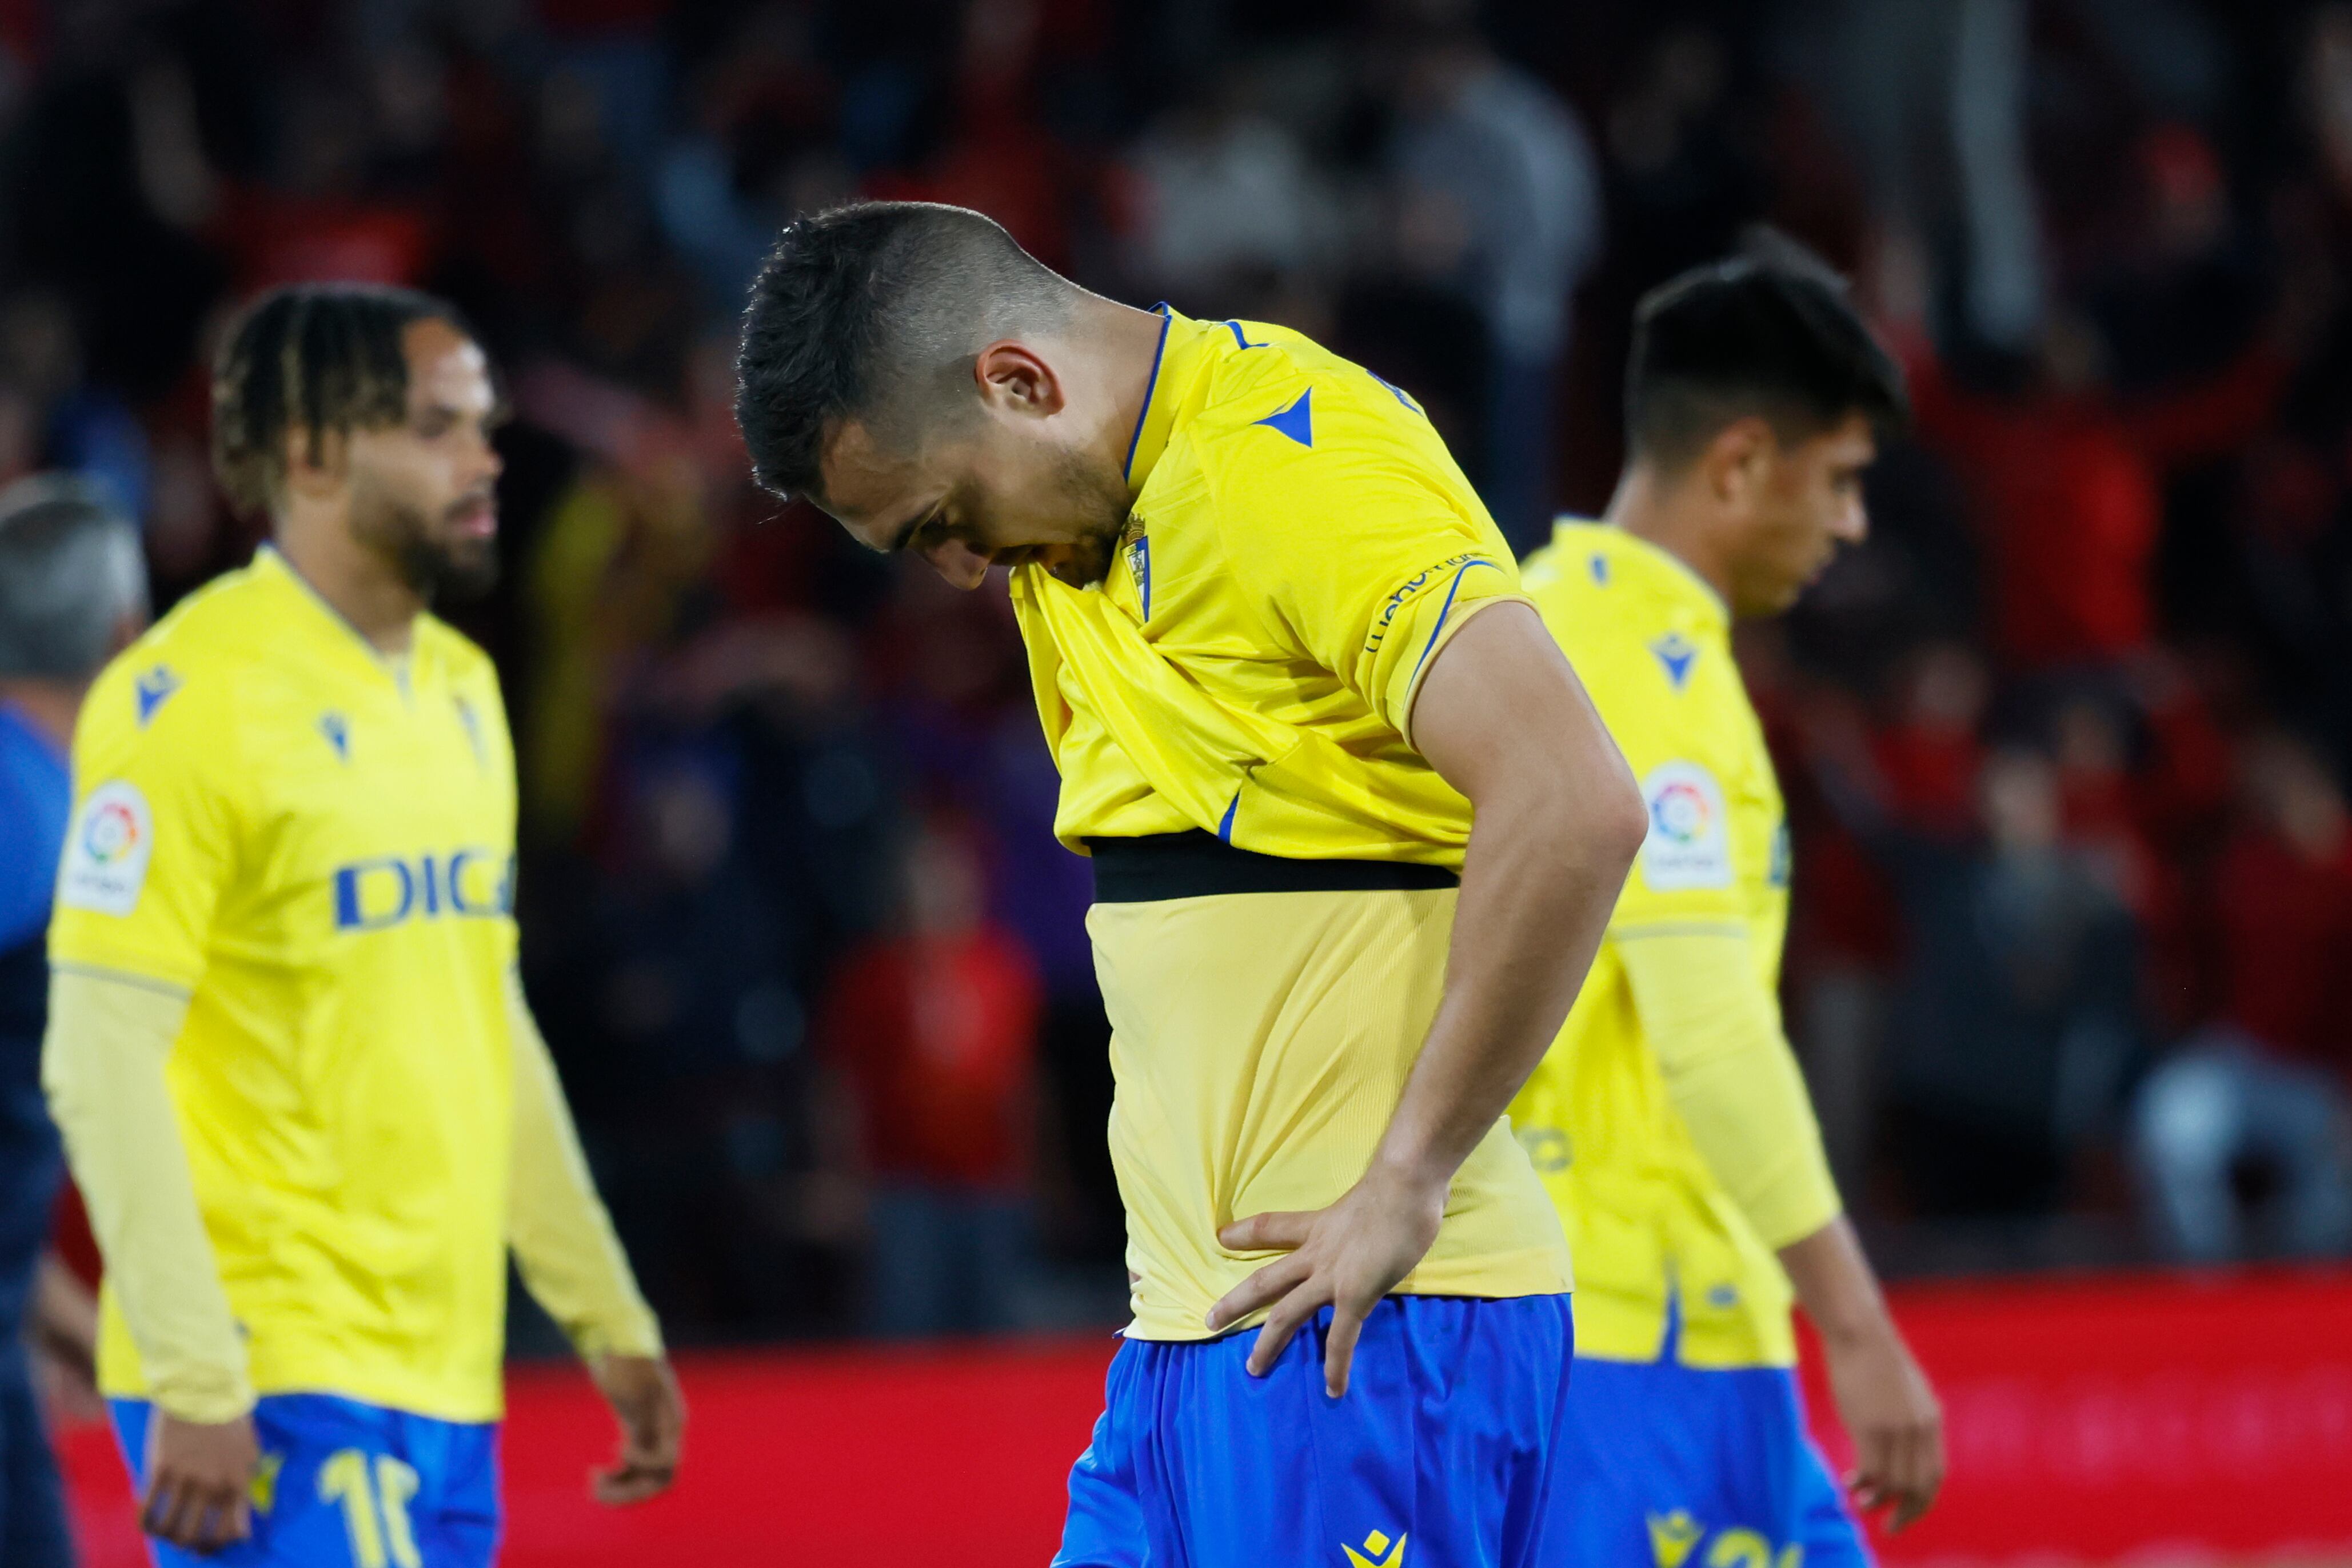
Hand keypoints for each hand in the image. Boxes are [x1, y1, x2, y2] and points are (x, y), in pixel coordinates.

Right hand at [142, 1412, 258, 1552]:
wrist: (204, 1388)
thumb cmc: (229, 1420)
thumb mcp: (249, 1452)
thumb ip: (243, 1485)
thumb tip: (237, 1518)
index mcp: (239, 1483)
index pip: (230, 1533)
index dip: (216, 1546)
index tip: (207, 1544)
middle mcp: (214, 1486)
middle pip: (195, 1538)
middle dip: (188, 1546)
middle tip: (183, 1541)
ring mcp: (187, 1479)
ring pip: (169, 1530)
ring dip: (165, 1536)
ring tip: (164, 1530)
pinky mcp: (161, 1469)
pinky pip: (148, 1511)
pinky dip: (145, 1522)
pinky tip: (146, 1515)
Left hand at [587, 1354, 683, 1505]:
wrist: (617, 1343)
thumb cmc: (625, 1356)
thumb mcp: (632, 1373)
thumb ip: (639, 1393)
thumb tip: (638, 1402)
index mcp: (672, 1420)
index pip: (668, 1462)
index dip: (643, 1465)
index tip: (619, 1448)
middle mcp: (666, 1434)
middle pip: (657, 1480)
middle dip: (629, 1492)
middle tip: (597, 1489)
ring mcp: (652, 1436)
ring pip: (644, 1481)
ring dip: (620, 1491)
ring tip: (593, 1487)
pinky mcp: (637, 1437)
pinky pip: (632, 1472)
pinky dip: (616, 1479)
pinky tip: (595, 1475)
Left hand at [1204, 1162, 1446, 1396]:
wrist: (1405, 1185)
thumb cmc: (1396, 1186)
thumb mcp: (1366, 1199)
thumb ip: (1364, 1216)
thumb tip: (1380, 1221)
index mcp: (1317, 1227)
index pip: (1270, 1227)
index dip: (1244, 1234)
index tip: (1221, 1238)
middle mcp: (1315, 1253)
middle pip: (1264, 1280)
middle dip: (1235, 1302)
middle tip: (1209, 1321)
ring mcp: (1331, 1277)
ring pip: (1286, 1314)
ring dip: (1268, 1343)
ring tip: (1252, 1369)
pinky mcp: (1354, 1296)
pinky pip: (1341, 1338)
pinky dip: (1336, 1366)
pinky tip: (1333, 1389)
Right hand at [1821, 1320, 1943, 1532]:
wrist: (1859, 1332)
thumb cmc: (1873, 1358)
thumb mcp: (1904, 1393)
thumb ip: (1908, 1420)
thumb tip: (1898, 1450)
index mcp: (1932, 1420)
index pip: (1935, 1474)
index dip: (1923, 1499)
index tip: (1907, 1511)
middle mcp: (1920, 1429)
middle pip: (1920, 1486)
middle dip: (1907, 1512)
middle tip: (1890, 1527)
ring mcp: (1897, 1429)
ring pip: (1895, 1483)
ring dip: (1878, 1500)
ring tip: (1860, 1503)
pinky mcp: (1871, 1427)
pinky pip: (1871, 1471)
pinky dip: (1861, 1485)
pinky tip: (1849, 1484)